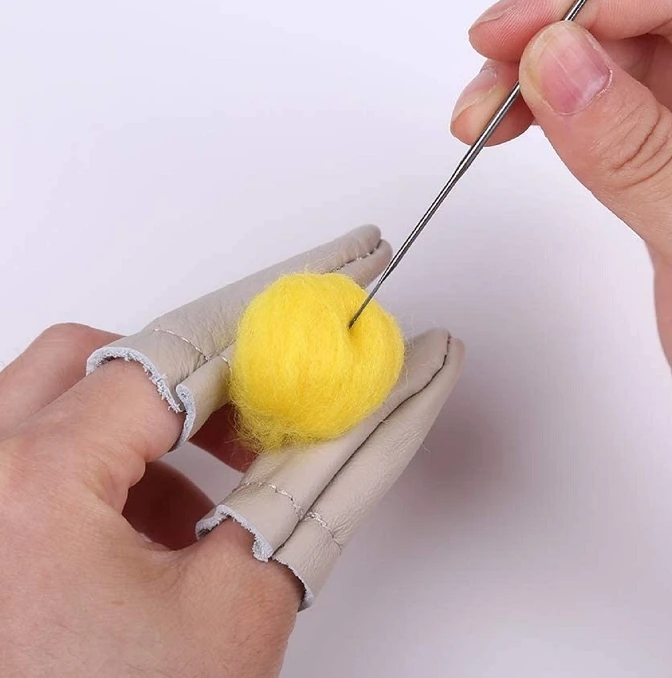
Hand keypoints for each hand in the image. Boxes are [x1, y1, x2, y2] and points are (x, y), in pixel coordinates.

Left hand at [0, 324, 299, 676]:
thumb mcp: (234, 609)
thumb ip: (298, 499)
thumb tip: (339, 433)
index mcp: (29, 485)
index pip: (156, 368)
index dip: (235, 363)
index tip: (282, 371)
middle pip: (78, 363)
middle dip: (169, 386)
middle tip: (232, 423)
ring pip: (41, 410)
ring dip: (126, 435)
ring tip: (188, 506)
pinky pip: (20, 466)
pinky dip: (85, 479)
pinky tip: (137, 543)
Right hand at [451, 0, 671, 600]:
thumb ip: (645, 162)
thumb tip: (559, 62)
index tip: (508, 32)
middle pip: (648, 25)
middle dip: (553, 32)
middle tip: (482, 77)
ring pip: (620, 80)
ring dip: (544, 77)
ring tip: (483, 112)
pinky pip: (609, 142)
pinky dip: (556, 128)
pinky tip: (526, 132)